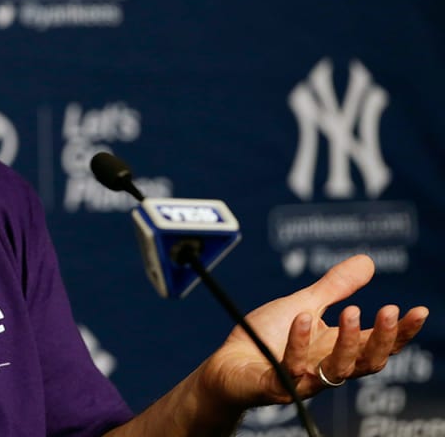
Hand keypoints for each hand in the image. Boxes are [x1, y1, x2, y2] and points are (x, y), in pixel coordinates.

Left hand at [201, 255, 428, 408]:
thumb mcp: (305, 305)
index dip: (401, 332)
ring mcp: (304, 380)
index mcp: (337, 349)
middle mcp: (326, 368)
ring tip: (350, 311)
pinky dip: (299, 343)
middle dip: (383, 339)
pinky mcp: (277, 386)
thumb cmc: (265, 337)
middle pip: (367, 362)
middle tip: (389, 310)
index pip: (378, 344)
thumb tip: (368, 261)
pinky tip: (302, 318)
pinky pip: (293, 369)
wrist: (226, 363)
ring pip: (337, 370)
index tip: (419, 310)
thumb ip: (335, 288)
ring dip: (347, 342)